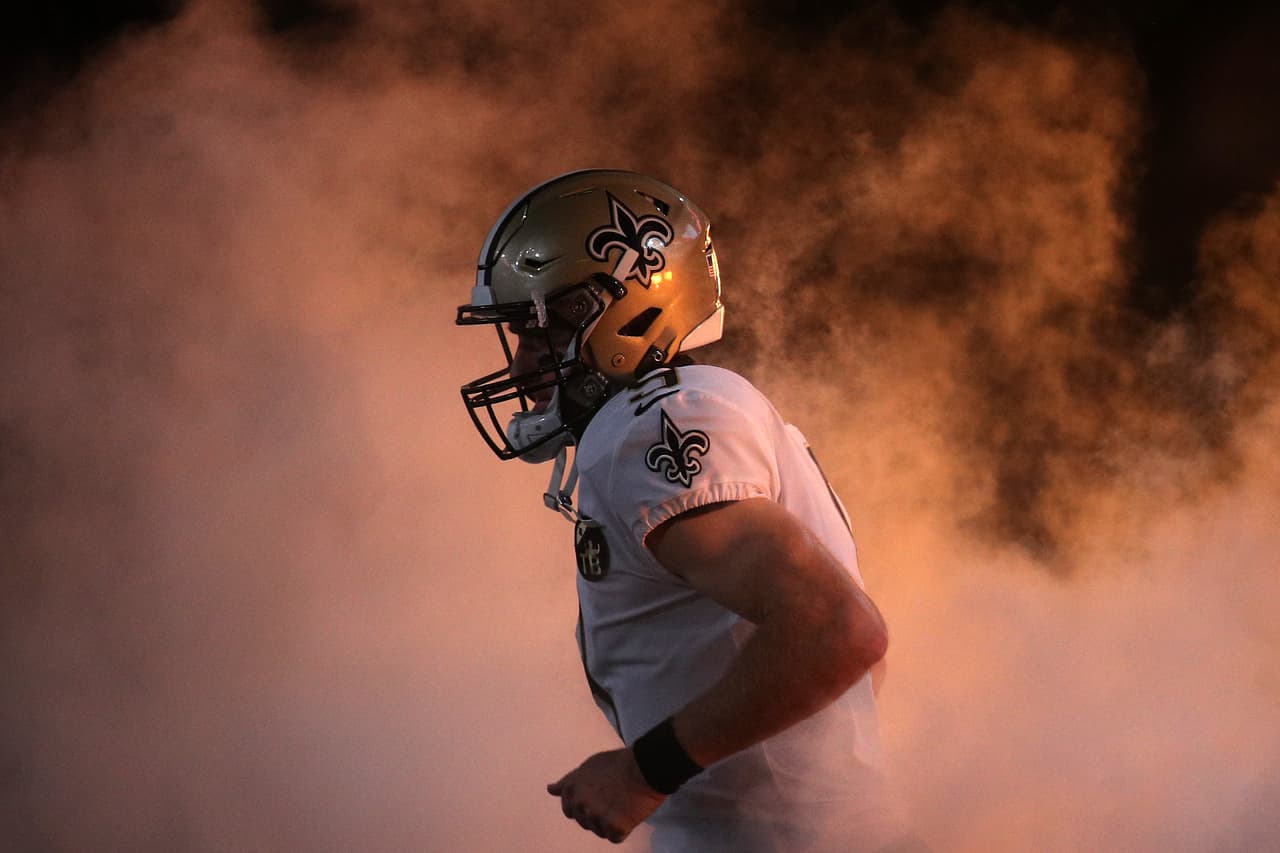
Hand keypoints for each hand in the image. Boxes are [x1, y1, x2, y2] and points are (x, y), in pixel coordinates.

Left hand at [547, 748, 666, 842]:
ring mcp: (596, 816)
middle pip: (585, 822)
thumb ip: (569, 780)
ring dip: (611, 823)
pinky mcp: (613, 826)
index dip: (585, 806)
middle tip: (615, 799)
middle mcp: (580, 803)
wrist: (645, 766)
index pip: (569, 810)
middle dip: (598, 815)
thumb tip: (550, 789)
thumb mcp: (589, 766)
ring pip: (600, 831)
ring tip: (623, 804)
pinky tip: (629, 813)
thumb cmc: (620, 763)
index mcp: (573, 788)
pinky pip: (614, 837)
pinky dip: (623, 830)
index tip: (599, 799)